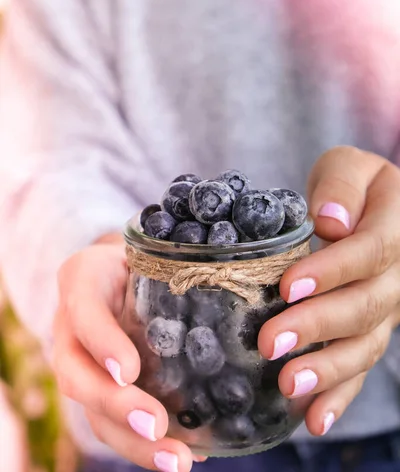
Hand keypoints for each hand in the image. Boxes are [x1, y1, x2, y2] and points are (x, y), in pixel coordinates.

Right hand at [52, 236, 194, 471]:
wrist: (118, 270)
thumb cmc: (139, 255)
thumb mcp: (147, 245)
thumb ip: (167, 260)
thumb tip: (229, 281)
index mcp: (81, 282)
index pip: (84, 312)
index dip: (103, 344)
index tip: (129, 370)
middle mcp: (71, 329)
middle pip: (79, 377)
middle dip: (116, 407)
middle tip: (156, 425)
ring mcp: (83, 365)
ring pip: (94, 412)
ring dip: (134, 442)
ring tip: (178, 461)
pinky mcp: (102, 389)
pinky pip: (115, 424)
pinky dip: (147, 444)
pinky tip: (187, 454)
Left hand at [258, 146, 399, 435]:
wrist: (376, 208)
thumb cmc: (354, 186)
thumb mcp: (349, 166)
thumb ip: (341, 187)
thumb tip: (330, 222)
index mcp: (395, 226)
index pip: (369, 252)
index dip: (331, 271)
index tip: (288, 286)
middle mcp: (399, 274)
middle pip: (365, 305)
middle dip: (317, 327)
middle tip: (270, 343)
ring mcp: (389, 308)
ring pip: (366, 344)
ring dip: (328, 370)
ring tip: (289, 386)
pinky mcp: (372, 331)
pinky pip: (363, 366)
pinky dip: (340, 395)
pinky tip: (314, 418)